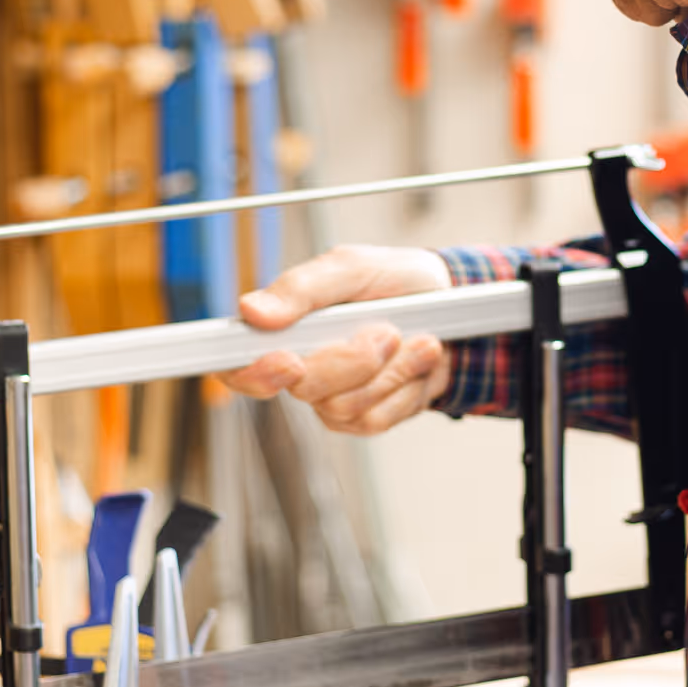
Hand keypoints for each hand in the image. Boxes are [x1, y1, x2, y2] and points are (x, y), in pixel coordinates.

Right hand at [220, 245, 453, 434]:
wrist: (451, 305)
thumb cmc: (394, 281)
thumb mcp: (351, 267)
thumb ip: (301, 288)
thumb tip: (252, 310)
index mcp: (283, 328)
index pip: (236, 364)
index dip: (253, 372)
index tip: (289, 360)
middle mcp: (301, 367)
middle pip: (304, 388)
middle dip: (354, 359)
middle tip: (386, 328)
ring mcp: (331, 397)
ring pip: (344, 407)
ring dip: (389, 370)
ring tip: (410, 338)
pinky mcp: (364, 418)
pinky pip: (376, 418)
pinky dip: (405, 386)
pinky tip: (416, 360)